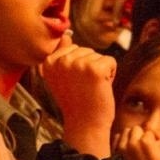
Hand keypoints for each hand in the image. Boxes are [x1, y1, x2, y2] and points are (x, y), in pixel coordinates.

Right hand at [40, 33, 116, 147]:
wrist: (85, 124)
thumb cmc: (76, 102)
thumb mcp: (62, 78)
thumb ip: (62, 56)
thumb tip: (66, 35)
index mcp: (49, 62)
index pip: (72, 49)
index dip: (78, 66)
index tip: (74, 84)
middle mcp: (61, 61)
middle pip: (86, 51)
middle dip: (90, 67)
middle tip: (84, 87)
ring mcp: (77, 64)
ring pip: (98, 56)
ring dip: (100, 72)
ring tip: (92, 88)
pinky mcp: (95, 68)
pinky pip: (111, 61)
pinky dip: (111, 74)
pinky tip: (102, 87)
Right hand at [114, 125, 159, 159]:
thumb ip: (123, 155)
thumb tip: (126, 144)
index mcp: (116, 154)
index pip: (119, 136)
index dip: (128, 139)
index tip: (135, 145)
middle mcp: (123, 146)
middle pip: (130, 130)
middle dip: (137, 135)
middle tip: (145, 147)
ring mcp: (133, 143)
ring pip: (139, 129)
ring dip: (146, 136)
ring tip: (151, 149)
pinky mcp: (145, 142)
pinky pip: (150, 133)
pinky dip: (154, 140)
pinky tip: (156, 150)